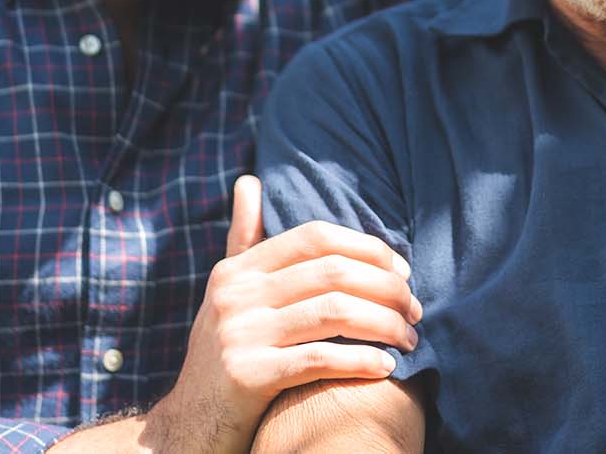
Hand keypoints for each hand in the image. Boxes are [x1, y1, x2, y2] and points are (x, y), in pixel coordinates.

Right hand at [146, 176, 421, 452]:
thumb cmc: (223, 355)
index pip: (315, 237)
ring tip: (409, 339)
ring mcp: (239, 335)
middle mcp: (235, 296)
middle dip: (386, 289)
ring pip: (334, 313)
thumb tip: (249, 181)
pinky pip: (320, 359)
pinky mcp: (247, 377)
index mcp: (237, 270)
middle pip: (333, 272)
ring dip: (385, 325)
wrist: (189, 425)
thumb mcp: (227, 295)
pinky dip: (361, 361)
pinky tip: (386, 368)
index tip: (402, 272)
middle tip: (416, 311)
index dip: (367, 248)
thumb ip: (243, 240)